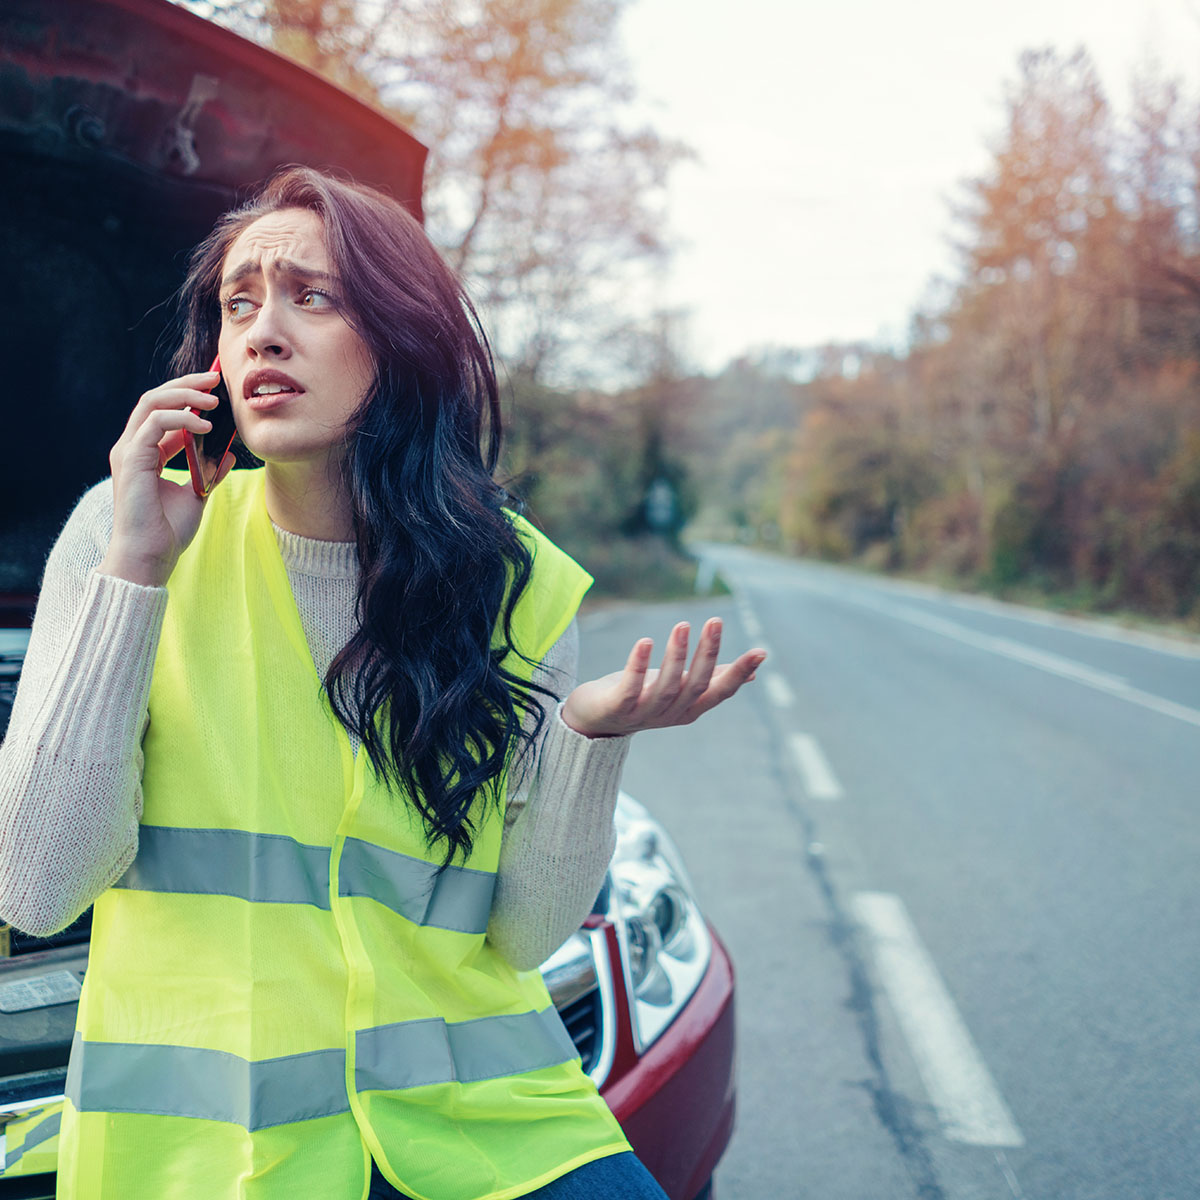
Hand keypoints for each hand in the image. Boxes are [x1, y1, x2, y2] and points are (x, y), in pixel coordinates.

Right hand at [98, 370, 235, 586]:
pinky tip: (205, 426)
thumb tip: (228, 452)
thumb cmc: (169, 531)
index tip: (218, 389)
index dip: (189, 397)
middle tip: (216, 377)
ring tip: (214, 400)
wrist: (151, 557)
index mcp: (146, 453)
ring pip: (152, 403)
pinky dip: (181, 419)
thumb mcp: (198, 494)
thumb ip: (209, 471)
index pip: (164, 411)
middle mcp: (134, 447)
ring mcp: (129, 451)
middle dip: (186, 384)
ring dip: (185, 396)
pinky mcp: (131, 459)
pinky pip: (154, 423)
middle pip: (155, 398)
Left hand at [560, 617, 765, 738]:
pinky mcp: (618, 707)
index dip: (739, 672)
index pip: (721, 691)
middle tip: (715, 621)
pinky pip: (631, 687)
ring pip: (667, 685)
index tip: (760, 652)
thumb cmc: (642, 697)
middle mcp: (671, 712)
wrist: (594, 718)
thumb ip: (712, 680)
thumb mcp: (680, 687)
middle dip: (707, 652)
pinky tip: (645, 641)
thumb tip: (752, 675)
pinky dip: (638, 664)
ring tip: (682, 626)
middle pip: (696, 684)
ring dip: (676, 654)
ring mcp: (645, 712)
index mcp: (690, 707)